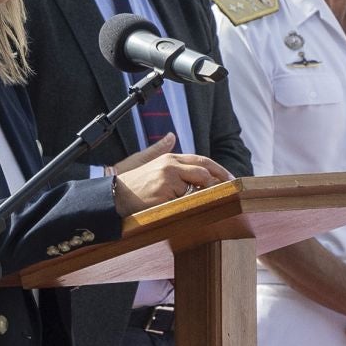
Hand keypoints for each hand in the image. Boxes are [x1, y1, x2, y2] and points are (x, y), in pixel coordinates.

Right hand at [111, 134, 231, 214]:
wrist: (114, 195)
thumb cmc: (134, 183)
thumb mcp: (148, 162)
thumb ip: (161, 150)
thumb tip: (171, 136)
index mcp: (170, 158)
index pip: (202, 160)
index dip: (218, 170)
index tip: (230, 179)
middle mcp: (171, 165)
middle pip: (204, 171)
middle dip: (217, 182)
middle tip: (228, 192)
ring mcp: (168, 179)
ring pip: (196, 187)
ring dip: (199, 196)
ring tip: (196, 202)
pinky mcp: (164, 194)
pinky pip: (184, 202)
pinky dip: (186, 206)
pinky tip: (181, 209)